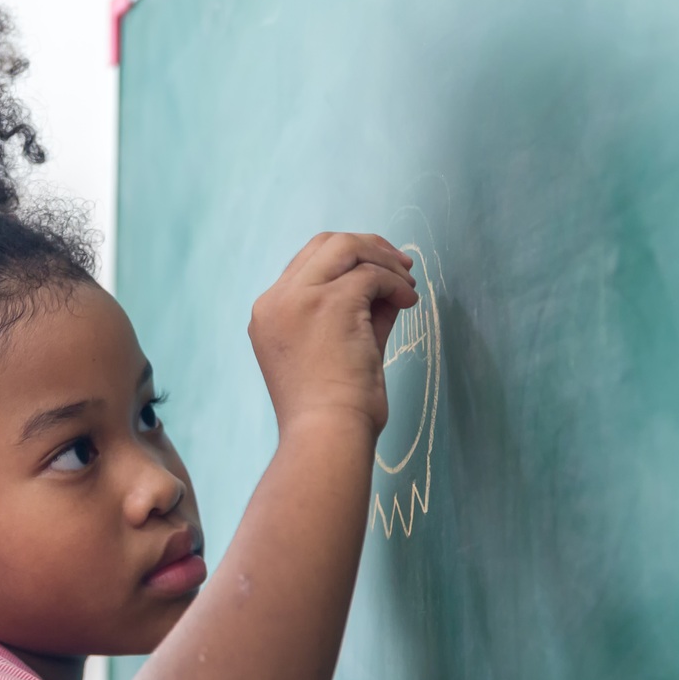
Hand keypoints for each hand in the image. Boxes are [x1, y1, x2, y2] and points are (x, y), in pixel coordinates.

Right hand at [246, 232, 417, 437]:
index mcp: (269, 314)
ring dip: (385, 261)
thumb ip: (357, 314)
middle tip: (401, 266)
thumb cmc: (331, 410)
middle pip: (325, 243)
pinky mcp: (330, 302)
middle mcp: (277, 300)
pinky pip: (371, 275)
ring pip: (348, 248)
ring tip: (408, 286)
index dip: (348, 261)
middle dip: (368, 248)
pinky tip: (409, 303)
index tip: (379, 273)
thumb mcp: (338, 350)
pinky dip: (396, 284)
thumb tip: (390, 286)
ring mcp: (299, 298)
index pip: (308, 264)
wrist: (326, 436)